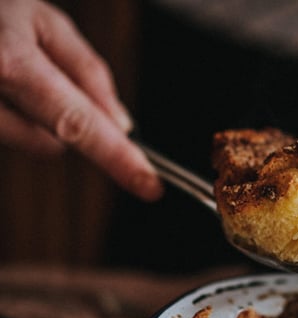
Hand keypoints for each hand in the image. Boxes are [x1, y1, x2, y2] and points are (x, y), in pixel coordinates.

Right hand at [0, 0, 161, 199]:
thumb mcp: (41, 19)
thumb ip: (85, 72)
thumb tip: (120, 124)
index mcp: (9, 63)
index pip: (77, 122)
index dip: (118, 158)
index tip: (150, 186)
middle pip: (49, 141)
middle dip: (63, 122)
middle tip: (40, 76)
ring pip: (25, 142)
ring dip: (29, 120)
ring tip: (8, 72)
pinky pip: (5, 132)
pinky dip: (9, 116)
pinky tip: (2, 84)